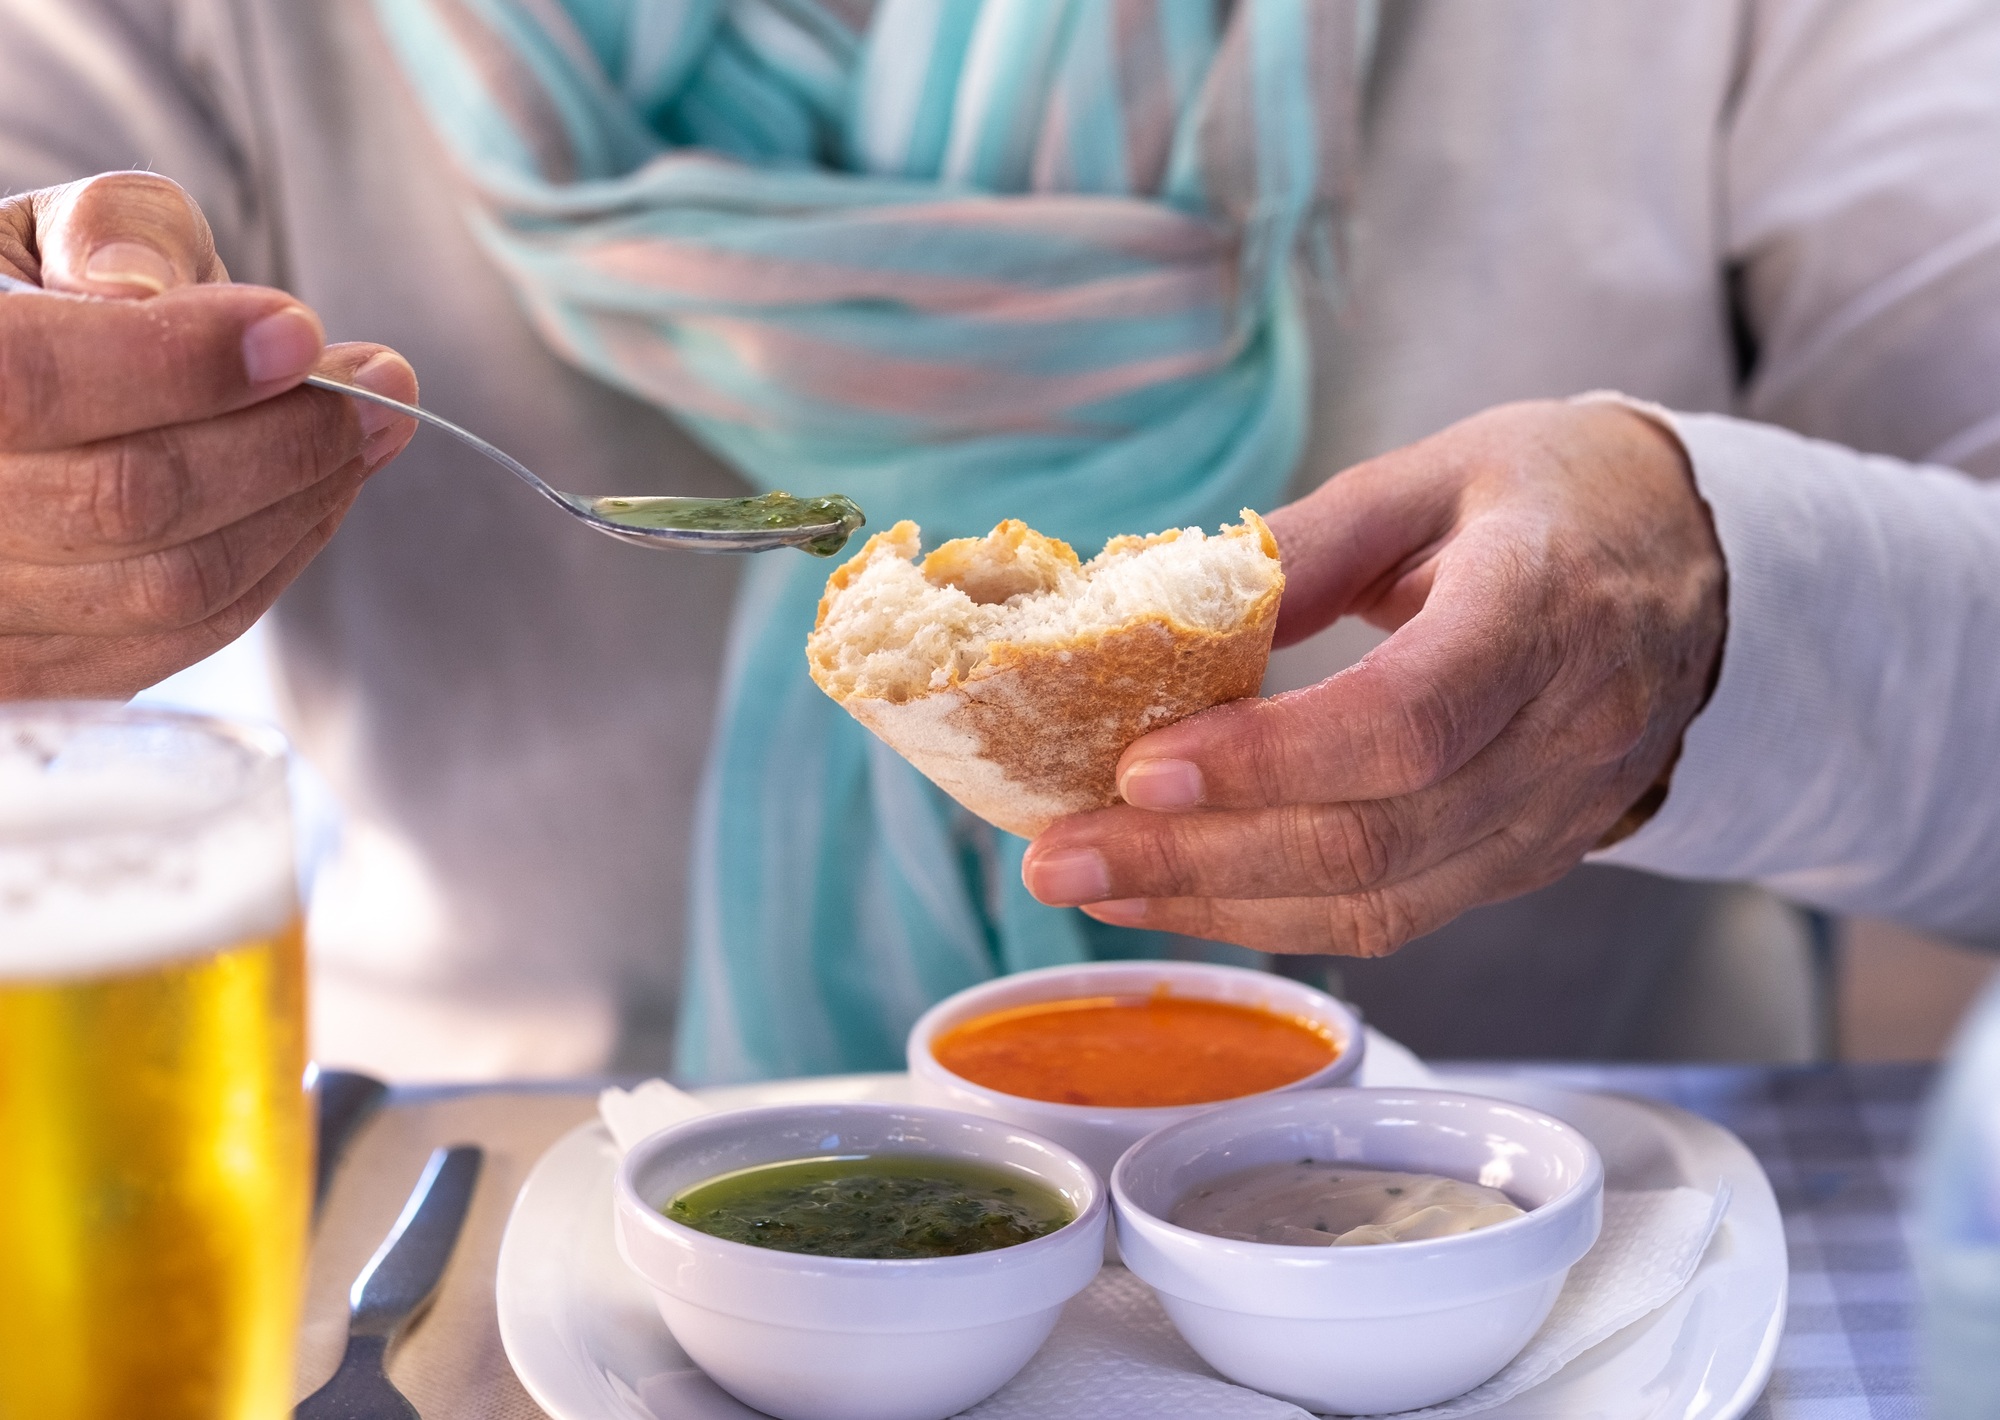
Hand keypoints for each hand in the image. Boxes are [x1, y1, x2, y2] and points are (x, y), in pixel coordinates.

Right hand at [0, 171, 417, 698]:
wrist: (13, 407)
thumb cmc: (38, 306)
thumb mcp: (59, 233)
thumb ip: (112, 234)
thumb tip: (147, 290)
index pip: (30, 382)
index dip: (180, 362)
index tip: (301, 335)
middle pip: (128, 498)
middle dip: (285, 439)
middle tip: (381, 389)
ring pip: (172, 582)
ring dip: (300, 505)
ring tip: (364, 434)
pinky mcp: (40, 678)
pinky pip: (184, 635)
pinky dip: (272, 562)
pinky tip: (312, 498)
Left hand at [1020, 399, 1726, 954]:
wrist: (1702, 565)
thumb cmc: (1557, 499)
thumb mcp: (1433, 476)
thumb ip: (1306, 544)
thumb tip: (1162, 607)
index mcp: (1545, 611)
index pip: (1407, 722)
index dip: (1267, 761)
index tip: (1138, 767)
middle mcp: (1569, 736)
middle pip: (1375, 839)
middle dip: (1197, 862)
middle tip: (1059, 857)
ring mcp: (1559, 817)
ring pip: (1382, 903)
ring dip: (1220, 907)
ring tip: (1095, 884)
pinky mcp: (1532, 860)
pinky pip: (1400, 915)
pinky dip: (1278, 914)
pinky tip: (1182, 893)